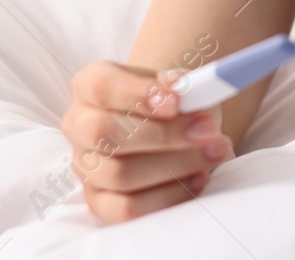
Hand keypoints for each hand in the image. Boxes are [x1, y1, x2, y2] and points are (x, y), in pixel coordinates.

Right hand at [62, 61, 234, 223]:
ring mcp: (86, 167)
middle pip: (105, 133)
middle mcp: (79, 125)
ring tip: (215, 151)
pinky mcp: (99, 202)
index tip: (177, 102)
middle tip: (208, 130)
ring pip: (119, 174)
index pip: (101, 86)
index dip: (138, 94)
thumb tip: (184, 91)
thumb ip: (182, 86)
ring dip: (176, 164)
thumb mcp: (180, 86)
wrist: (175, 129)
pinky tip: (198, 179)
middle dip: (164, 134)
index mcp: (90, 86)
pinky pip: (127, 208)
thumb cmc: (174, 103)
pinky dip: (167, 196)